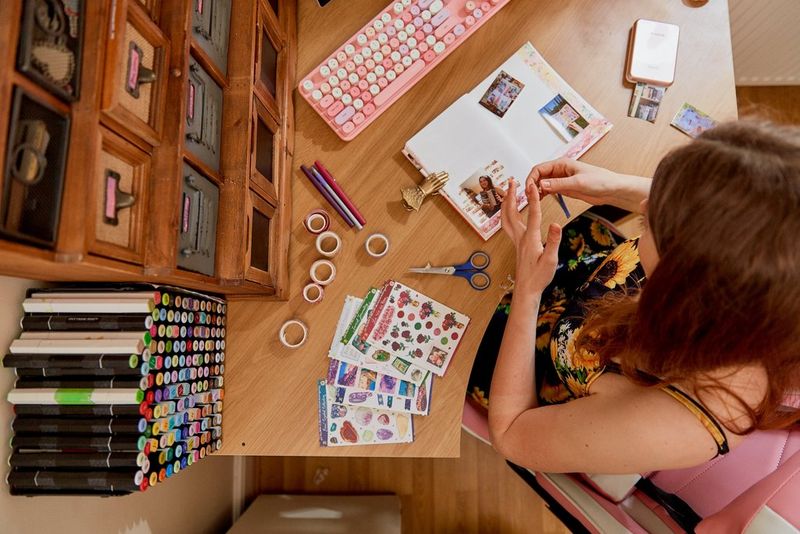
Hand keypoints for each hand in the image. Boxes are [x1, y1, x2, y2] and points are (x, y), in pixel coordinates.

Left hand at [501, 178, 561, 295]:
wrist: (527, 290)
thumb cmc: (539, 277)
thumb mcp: (551, 260)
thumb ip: (554, 241)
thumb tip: (556, 224)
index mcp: (530, 239)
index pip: (533, 214)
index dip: (533, 198)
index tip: (533, 184)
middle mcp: (520, 238)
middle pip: (512, 212)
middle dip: (511, 195)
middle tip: (511, 181)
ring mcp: (517, 241)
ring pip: (506, 218)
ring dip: (506, 203)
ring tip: (507, 191)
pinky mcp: (517, 245)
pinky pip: (508, 225)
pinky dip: (507, 214)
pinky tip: (510, 211)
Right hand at [529, 158, 622, 206]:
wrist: (612, 189)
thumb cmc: (600, 181)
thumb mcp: (578, 183)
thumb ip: (559, 184)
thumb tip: (541, 185)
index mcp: (562, 164)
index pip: (539, 169)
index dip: (531, 179)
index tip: (529, 190)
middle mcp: (559, 170)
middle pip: (538, 176)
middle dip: (532, 185)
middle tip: (529, 198)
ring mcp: (561, 180)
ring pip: (542, 184)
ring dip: (536, 191)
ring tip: (533, 201)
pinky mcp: (564, 188)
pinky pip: (549, 190)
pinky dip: (543, 195)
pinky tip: (540, 201)